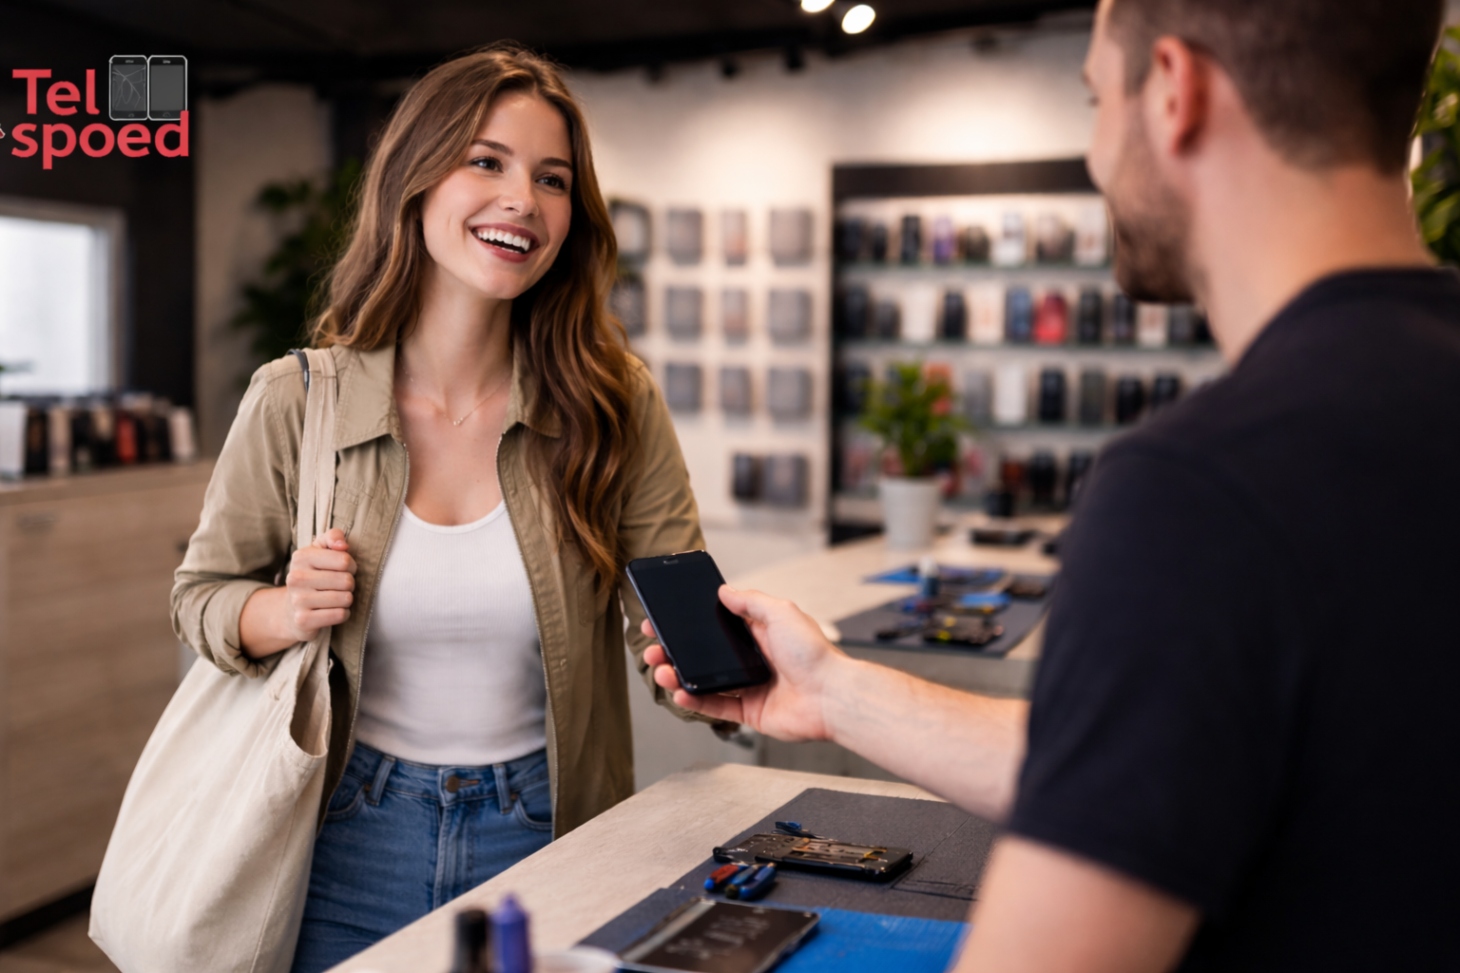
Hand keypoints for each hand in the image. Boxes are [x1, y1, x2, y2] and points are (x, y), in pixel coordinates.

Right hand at [281, 528, 356, 641]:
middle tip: (340, 586)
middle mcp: (296, 578)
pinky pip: (340, 615)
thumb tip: (343, 545)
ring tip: (336, 598)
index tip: (344, 570)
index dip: (351, 566)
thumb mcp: (320, 551)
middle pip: (347, 581)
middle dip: (350, 584)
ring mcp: (298, 600)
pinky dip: (343, 614)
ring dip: (347, 600)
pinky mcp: (303, 620)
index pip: (345, 560)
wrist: (291, 609)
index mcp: (301, 557)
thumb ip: (333, 537)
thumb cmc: (314, 575)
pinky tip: (332, 611)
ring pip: (345, 599)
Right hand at [641, 585, 849, 742]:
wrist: (832, 696)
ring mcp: (749, 686)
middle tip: (654, 648)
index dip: (689, 623)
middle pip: (704, 654)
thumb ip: (750, 601)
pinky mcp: (750, 712)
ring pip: (705, 680)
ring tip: (661, 670)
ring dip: (679, 674)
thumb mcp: (781, 612)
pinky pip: (716, 706)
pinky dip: (695, 701)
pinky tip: (680, 692)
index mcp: (758, 633)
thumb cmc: (814, 654)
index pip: (716, 625)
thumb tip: (725, 590)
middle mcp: (751, 659)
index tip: (665, 620)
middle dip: (675, 650)